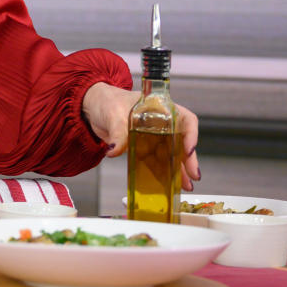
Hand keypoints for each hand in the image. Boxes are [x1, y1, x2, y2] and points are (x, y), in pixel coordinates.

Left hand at [82, 82, 200, 190]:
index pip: (185, 120)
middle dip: (188, 159)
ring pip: (172, 153)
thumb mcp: (113, 114)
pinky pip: (157, 161)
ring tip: (185, 185)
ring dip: (178, 169)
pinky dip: (162, 172)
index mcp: (161, 108)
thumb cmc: (107, 101)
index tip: (188, 149)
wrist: (93, 108)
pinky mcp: (144, 148)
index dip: (191, 135)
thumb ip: (117, 132)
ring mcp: (154, 136)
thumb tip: (115, 150)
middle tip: (193, 174)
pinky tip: (167, 183)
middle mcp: (162, 123)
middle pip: (182, 140)